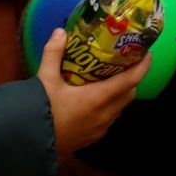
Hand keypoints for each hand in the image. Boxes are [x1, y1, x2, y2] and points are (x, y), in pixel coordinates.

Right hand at [36, 29, 149, 156]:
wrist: (30, 144)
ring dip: (120, 92)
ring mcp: (100, 128)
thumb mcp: (45, 79)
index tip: (146, 53)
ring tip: (108, 77)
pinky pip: (110, 118)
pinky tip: (94, 98)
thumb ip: (53, 53)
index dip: (142, 66)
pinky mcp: (93, 137)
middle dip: (131, 77)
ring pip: (120, 107)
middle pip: (129, 93)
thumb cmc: (40, 112)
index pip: (130, 80)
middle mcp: (105, 115)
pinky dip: (110, 105)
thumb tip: (61, 32)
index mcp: (98, 99)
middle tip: (124, 62)